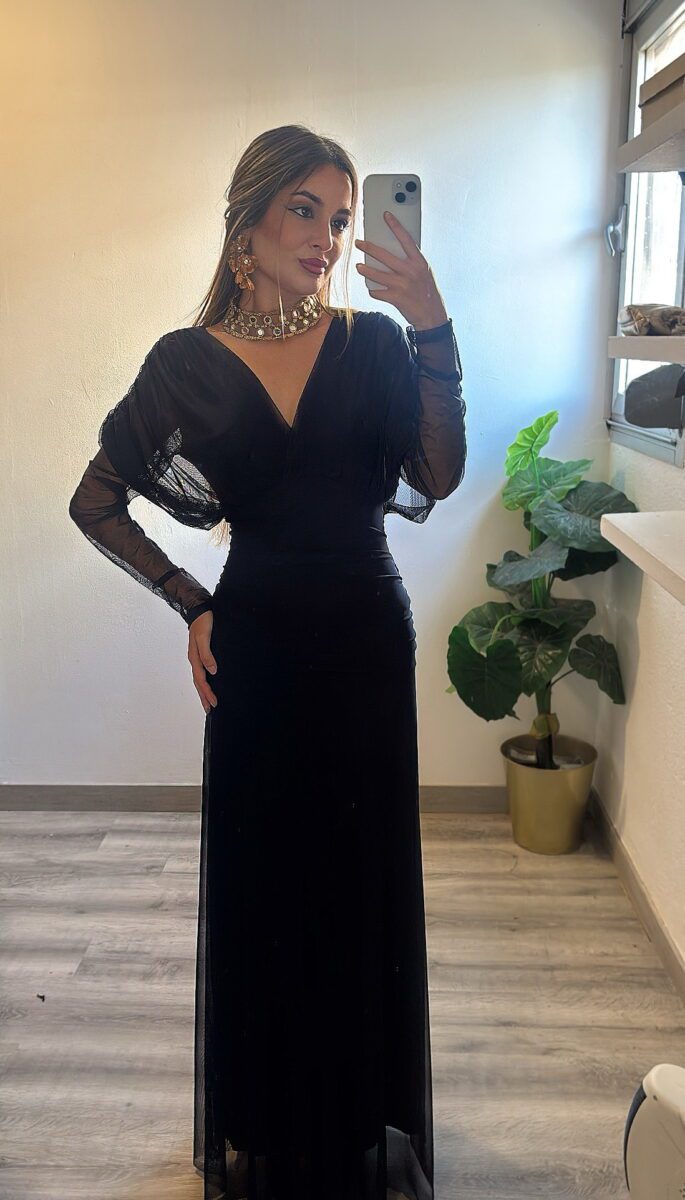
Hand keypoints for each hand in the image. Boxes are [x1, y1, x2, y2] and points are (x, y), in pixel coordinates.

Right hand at [188, 610, 217, 713]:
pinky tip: (209, 684)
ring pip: (199, 679)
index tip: (214, 703)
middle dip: (204, 697)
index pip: (201, 680)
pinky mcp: (201, 653)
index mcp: (194, 658)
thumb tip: (213, 671)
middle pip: (198, 683)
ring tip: (208, 702)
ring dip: (203, 691)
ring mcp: (196, 657)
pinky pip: (201, 672)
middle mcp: (195, 660)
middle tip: (210, 709)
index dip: (207, 692)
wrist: (200, 610)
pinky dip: (204, 681)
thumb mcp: (204, 637)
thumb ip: (207, 654)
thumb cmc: (203, 622)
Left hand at [355, 211, 448, 329]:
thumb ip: (412, 262)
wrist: (432, 315)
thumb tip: (395, 251)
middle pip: (384, 255)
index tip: (386, 215)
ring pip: (376, 274)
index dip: (395, 225)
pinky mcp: (395, 298)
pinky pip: (377, 291)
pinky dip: (373, 290)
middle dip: (368, 248)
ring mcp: (402, 285)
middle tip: (359, 243)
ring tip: (359, 267)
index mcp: (419, 262)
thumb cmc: (427, 292)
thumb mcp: (425, 272)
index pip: (406, 239)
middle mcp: (410, 271)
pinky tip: (372, 288)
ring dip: (364, 270)